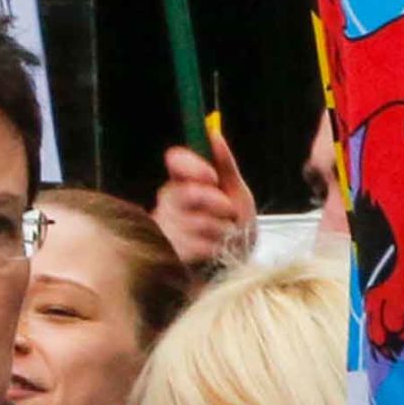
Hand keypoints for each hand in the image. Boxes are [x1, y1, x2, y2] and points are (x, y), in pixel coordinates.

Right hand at [154, 126, 258, 274]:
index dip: (192, 166)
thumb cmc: (236, 233)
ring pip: (194, 221)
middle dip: (215, 203)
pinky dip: (215, 249)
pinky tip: (214, 253)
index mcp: (184, 183)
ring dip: (221, 231)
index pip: (176, 160)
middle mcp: (168, 203)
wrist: (235, 271)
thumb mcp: (238, 197)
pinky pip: (195, 245)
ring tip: (224, 238)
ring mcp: (165, 229)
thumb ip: (226, 167)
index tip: (211, 176)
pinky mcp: (168, 256)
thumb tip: (213, 133)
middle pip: (183, 192)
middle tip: (229, 213)